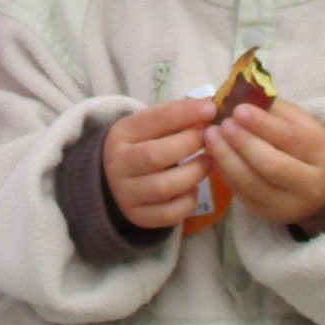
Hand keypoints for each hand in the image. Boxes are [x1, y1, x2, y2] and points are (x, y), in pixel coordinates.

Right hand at [102, 98, 215, 231]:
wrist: (113, 180)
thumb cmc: (141, 146)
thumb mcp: (148, 127)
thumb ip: (175, 118)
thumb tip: (209, 107)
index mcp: (121, 134)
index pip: (153, 120)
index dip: (184, 113)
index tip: (210, 109)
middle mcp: (118, 164)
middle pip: (155, 155)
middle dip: (188, 145)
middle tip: (209, 139)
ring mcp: (126, 194)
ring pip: (164, 188)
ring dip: (194, 173)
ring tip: (208, 162)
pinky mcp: (138, 217)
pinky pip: (169, 214)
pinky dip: (188, 201)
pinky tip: (193, 188)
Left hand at [210, 99, 324, 234]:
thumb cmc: (308, 148)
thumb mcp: (304, 124)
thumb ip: (276, 110)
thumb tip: (240, 95)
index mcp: (321, 153)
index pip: (291, 138)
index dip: (262, 124)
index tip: (238, 109)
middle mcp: (309, 184)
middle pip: (271, 165)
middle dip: (242, 143)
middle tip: (220, 125)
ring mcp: (288, 204)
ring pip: (252, 184)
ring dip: (226, 159)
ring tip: (211, 138)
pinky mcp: (269, 214)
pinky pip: (242, 194)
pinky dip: (226, 173)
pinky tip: (215, 156)